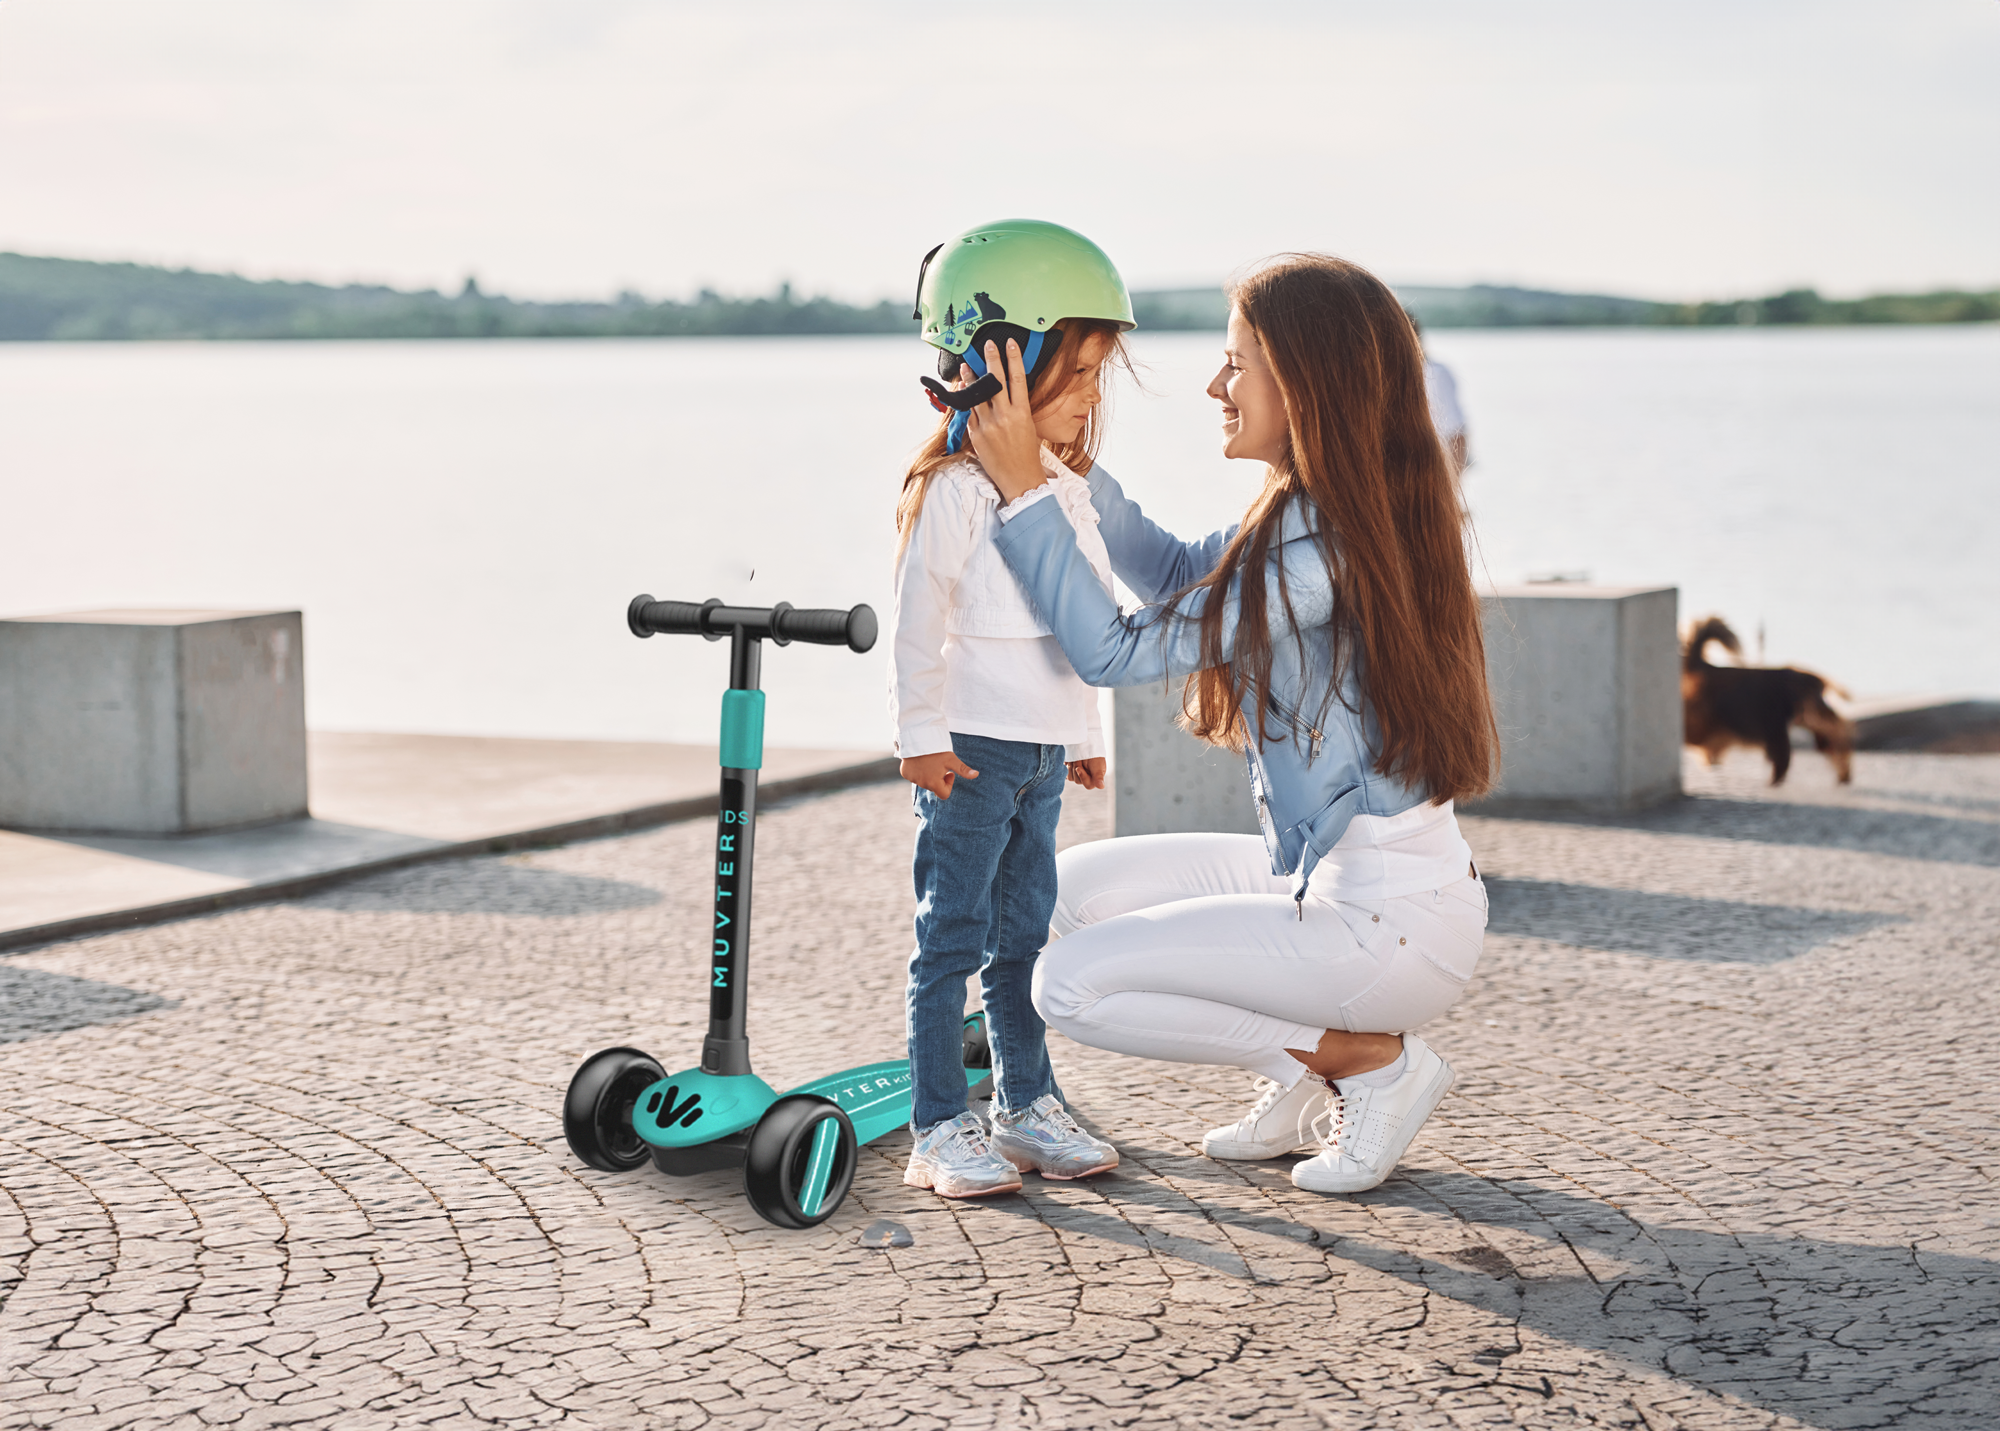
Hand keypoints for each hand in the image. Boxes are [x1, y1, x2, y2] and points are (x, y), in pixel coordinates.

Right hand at [900, 751, 978, 798]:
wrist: (918, 737)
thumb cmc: (937, 749)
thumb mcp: (951, 759)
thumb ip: (963, 770)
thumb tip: (976, 775)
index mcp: (933, 783)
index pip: (944, 794)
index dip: (949, 784)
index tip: (949, 773)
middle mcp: (921, 783)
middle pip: (933, 787)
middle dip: (938, 778)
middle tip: (939, 765)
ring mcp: (911, 778)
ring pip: (923, 781)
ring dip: (928, 774)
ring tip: (929, 761)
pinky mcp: (904, 772)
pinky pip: (913, 775)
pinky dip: (917, 770)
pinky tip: (919, 760)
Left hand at [964, 337, 1048, 502]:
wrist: (1020, 480)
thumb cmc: (1028, 455)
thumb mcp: (1030, 427)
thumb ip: (1018, 409)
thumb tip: (1009, 393)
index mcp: (1022, 413)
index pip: (1017, 379)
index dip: (1013, 358)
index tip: (1010, 344)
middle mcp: (1005, 417)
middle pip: (996, 381)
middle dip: (991, 360)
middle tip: (987, 345)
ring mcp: (988, 426)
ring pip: (978, 395)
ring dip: (971, 378)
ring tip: (967, 365)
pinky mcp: (976, 435)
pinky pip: (970, 413)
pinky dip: (967, 400)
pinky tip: (964, 390)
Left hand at [1066, 758, 1105, 790]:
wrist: (1086, 745)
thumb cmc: (1095, 754)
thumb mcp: (1098, 765)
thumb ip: (1099, 776)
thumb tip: (1101, 787)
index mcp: (1095, 779)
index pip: (1088, 785)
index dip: (1083, 777)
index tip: (1078, 768)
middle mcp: (1086, 779)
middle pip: (1078, 781)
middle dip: (1077, 768)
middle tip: (1079, 759)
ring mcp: (1078, 776)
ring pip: (1071, 777)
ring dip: (1072, 766)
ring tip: (1076, 758)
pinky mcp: (1071, 772)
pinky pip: (1066, 773)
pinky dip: (1067, 765)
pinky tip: (1071, 760)